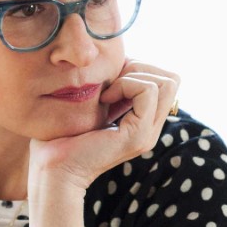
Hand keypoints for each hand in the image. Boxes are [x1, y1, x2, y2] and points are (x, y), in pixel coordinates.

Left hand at [28, 59, 178, 191]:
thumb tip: (121, 58)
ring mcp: (147, 134)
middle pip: (172, 80)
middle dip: (141, 68)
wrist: (53, 167)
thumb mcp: (95, 102)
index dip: (140, 69)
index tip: (110, 78)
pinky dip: (125, 84)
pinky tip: (104, 98)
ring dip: (134, 76)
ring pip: (167, 83)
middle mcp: (151, 129)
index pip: (166, 81)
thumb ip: (113, 86)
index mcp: (144, 121)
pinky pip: (148, 91)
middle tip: (111, 81)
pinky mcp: (138, 135)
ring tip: (108, 91)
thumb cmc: (63, 134)